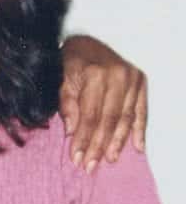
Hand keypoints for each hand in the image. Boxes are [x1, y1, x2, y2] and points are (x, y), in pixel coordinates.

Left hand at [59, 35, 146, 170]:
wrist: (91, 36)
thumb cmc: (71, 58)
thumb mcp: (61, 75)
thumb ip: (66, 102)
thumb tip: (72, 131)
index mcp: (95, 75)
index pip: (90, 115)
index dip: (83, 139)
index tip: (77, 158)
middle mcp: (118, 77)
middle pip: (109, 120)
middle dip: (98, 146)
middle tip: (90, 166)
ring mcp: (133, 80)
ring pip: (126, 118)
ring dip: (118, 142)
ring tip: (109, 160)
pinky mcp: (141, 82)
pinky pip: (141, 110)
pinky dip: (139, 130)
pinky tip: (137, 148)